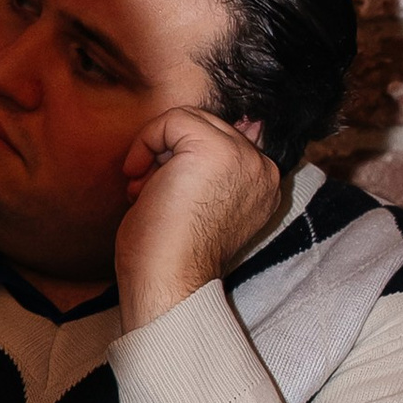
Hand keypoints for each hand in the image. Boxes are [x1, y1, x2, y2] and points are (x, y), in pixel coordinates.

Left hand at [116, 107, 283, 332]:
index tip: (165, 192)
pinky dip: (145, 142)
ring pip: (189, 119)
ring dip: (155, 148)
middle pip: (206, 126)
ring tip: (143, 188)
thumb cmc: (174, 253)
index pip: (221, 141)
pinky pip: (172, 120)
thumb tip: (211, 131)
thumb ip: (212, 169)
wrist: (169, 282)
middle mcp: (263, 168)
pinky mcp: (214, 149)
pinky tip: (138, 179)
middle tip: (147, 189)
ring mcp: (243, 157)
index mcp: (265, 184)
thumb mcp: (202, 204)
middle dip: (168, 151)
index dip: (182, 159)